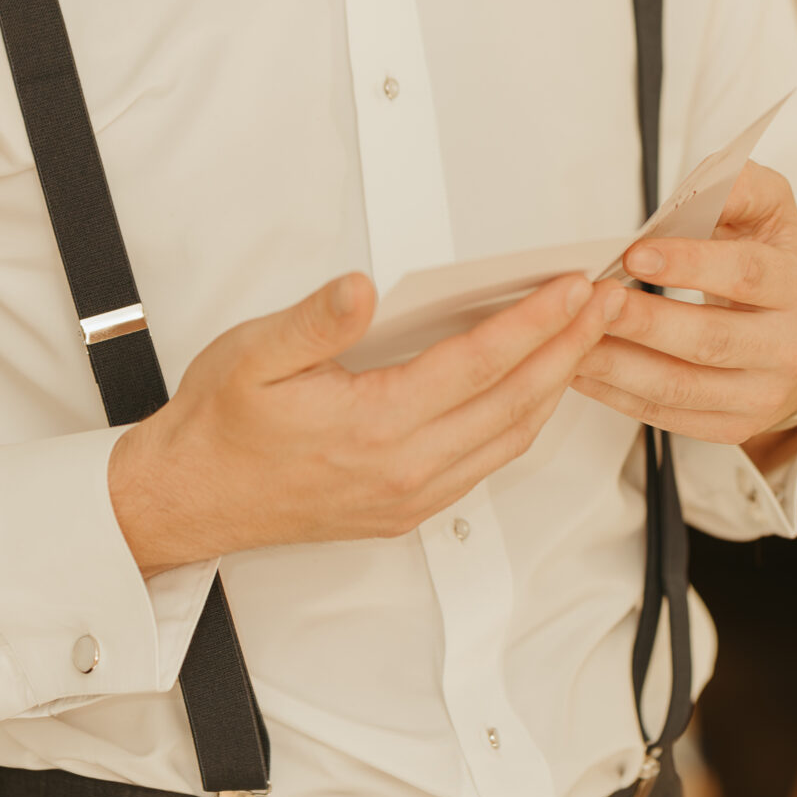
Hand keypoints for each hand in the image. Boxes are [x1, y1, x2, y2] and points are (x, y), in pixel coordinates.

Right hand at [108, 268, 615, 575]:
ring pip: (509, 438)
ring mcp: (410, 496)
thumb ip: (315, 320)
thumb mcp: (253, 353)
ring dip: (555, 386)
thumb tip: (364, 287)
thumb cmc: (219, 425)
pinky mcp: (406, 510)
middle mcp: (403, 469)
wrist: (190, 499)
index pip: (478, 364)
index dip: (534, 322)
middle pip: (514, 402)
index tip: (573, 286)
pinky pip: (486, 464)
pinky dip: (522, 422)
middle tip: (606, 302)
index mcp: (373, 425)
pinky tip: (531, 391)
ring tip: (583, 338)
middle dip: (568, 347)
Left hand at [570, 160, 796, 460]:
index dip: (690, 264)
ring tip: (570, 336)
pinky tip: (580, 370)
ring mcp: (761, 395)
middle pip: (708, 340)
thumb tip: (704, 181)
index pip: (744, 275)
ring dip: (618, 364)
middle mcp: (786, 348)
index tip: (633, 253)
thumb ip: (742, 187)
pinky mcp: (732, 426)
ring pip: (681, 387)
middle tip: (591, 299)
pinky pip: (667, 416)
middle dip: (644, 321)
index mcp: (796, 287)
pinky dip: (617, 395)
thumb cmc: (772, 264)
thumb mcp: (772, 214)